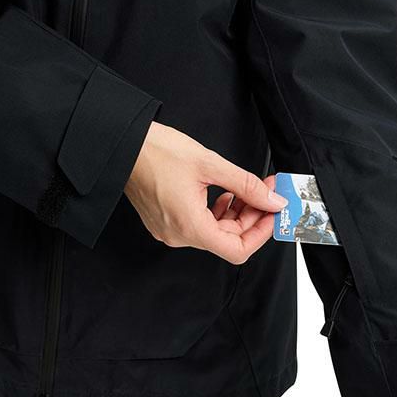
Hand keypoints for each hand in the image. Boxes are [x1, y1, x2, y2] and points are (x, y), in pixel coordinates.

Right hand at [124, 122, 286, 262]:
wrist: (124, 146)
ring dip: (236, 213)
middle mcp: (178, 235)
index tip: (273, 213)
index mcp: (189, 227)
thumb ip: (246, 185)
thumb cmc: (157, 152)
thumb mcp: (211, 165)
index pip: (237, 250)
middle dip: (252, 215)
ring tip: (247, 189)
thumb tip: (272, 200)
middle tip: (267, 191)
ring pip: (215, 231)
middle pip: (228, 239)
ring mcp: (170, 230)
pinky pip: (200, 224)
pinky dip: (218, 212)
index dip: (261, 233)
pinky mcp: (165, 221)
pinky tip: (225, 194)